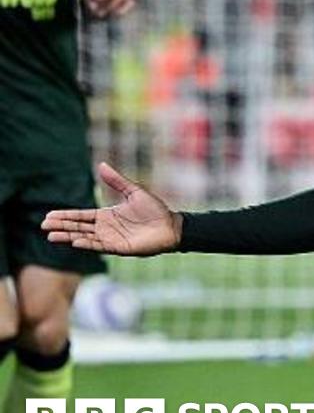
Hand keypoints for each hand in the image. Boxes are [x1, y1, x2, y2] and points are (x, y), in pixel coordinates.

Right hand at [42, 163, 180, 255]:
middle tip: (43, 225)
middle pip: (78, 227)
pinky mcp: (119, 248)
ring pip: (85, 237)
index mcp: (107, 215)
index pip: (81, 216)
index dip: (66, 216)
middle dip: (61, 226)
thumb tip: (101, 165)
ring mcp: (111, 238)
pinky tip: (75, 242)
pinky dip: (87, 244)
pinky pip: (99, 246)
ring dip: (68, 236)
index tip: (49, 215)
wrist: (171, 226)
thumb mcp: (134, 192)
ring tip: (51, 236)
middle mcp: (106, 228)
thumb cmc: (155, 209)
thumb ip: (117, 181)